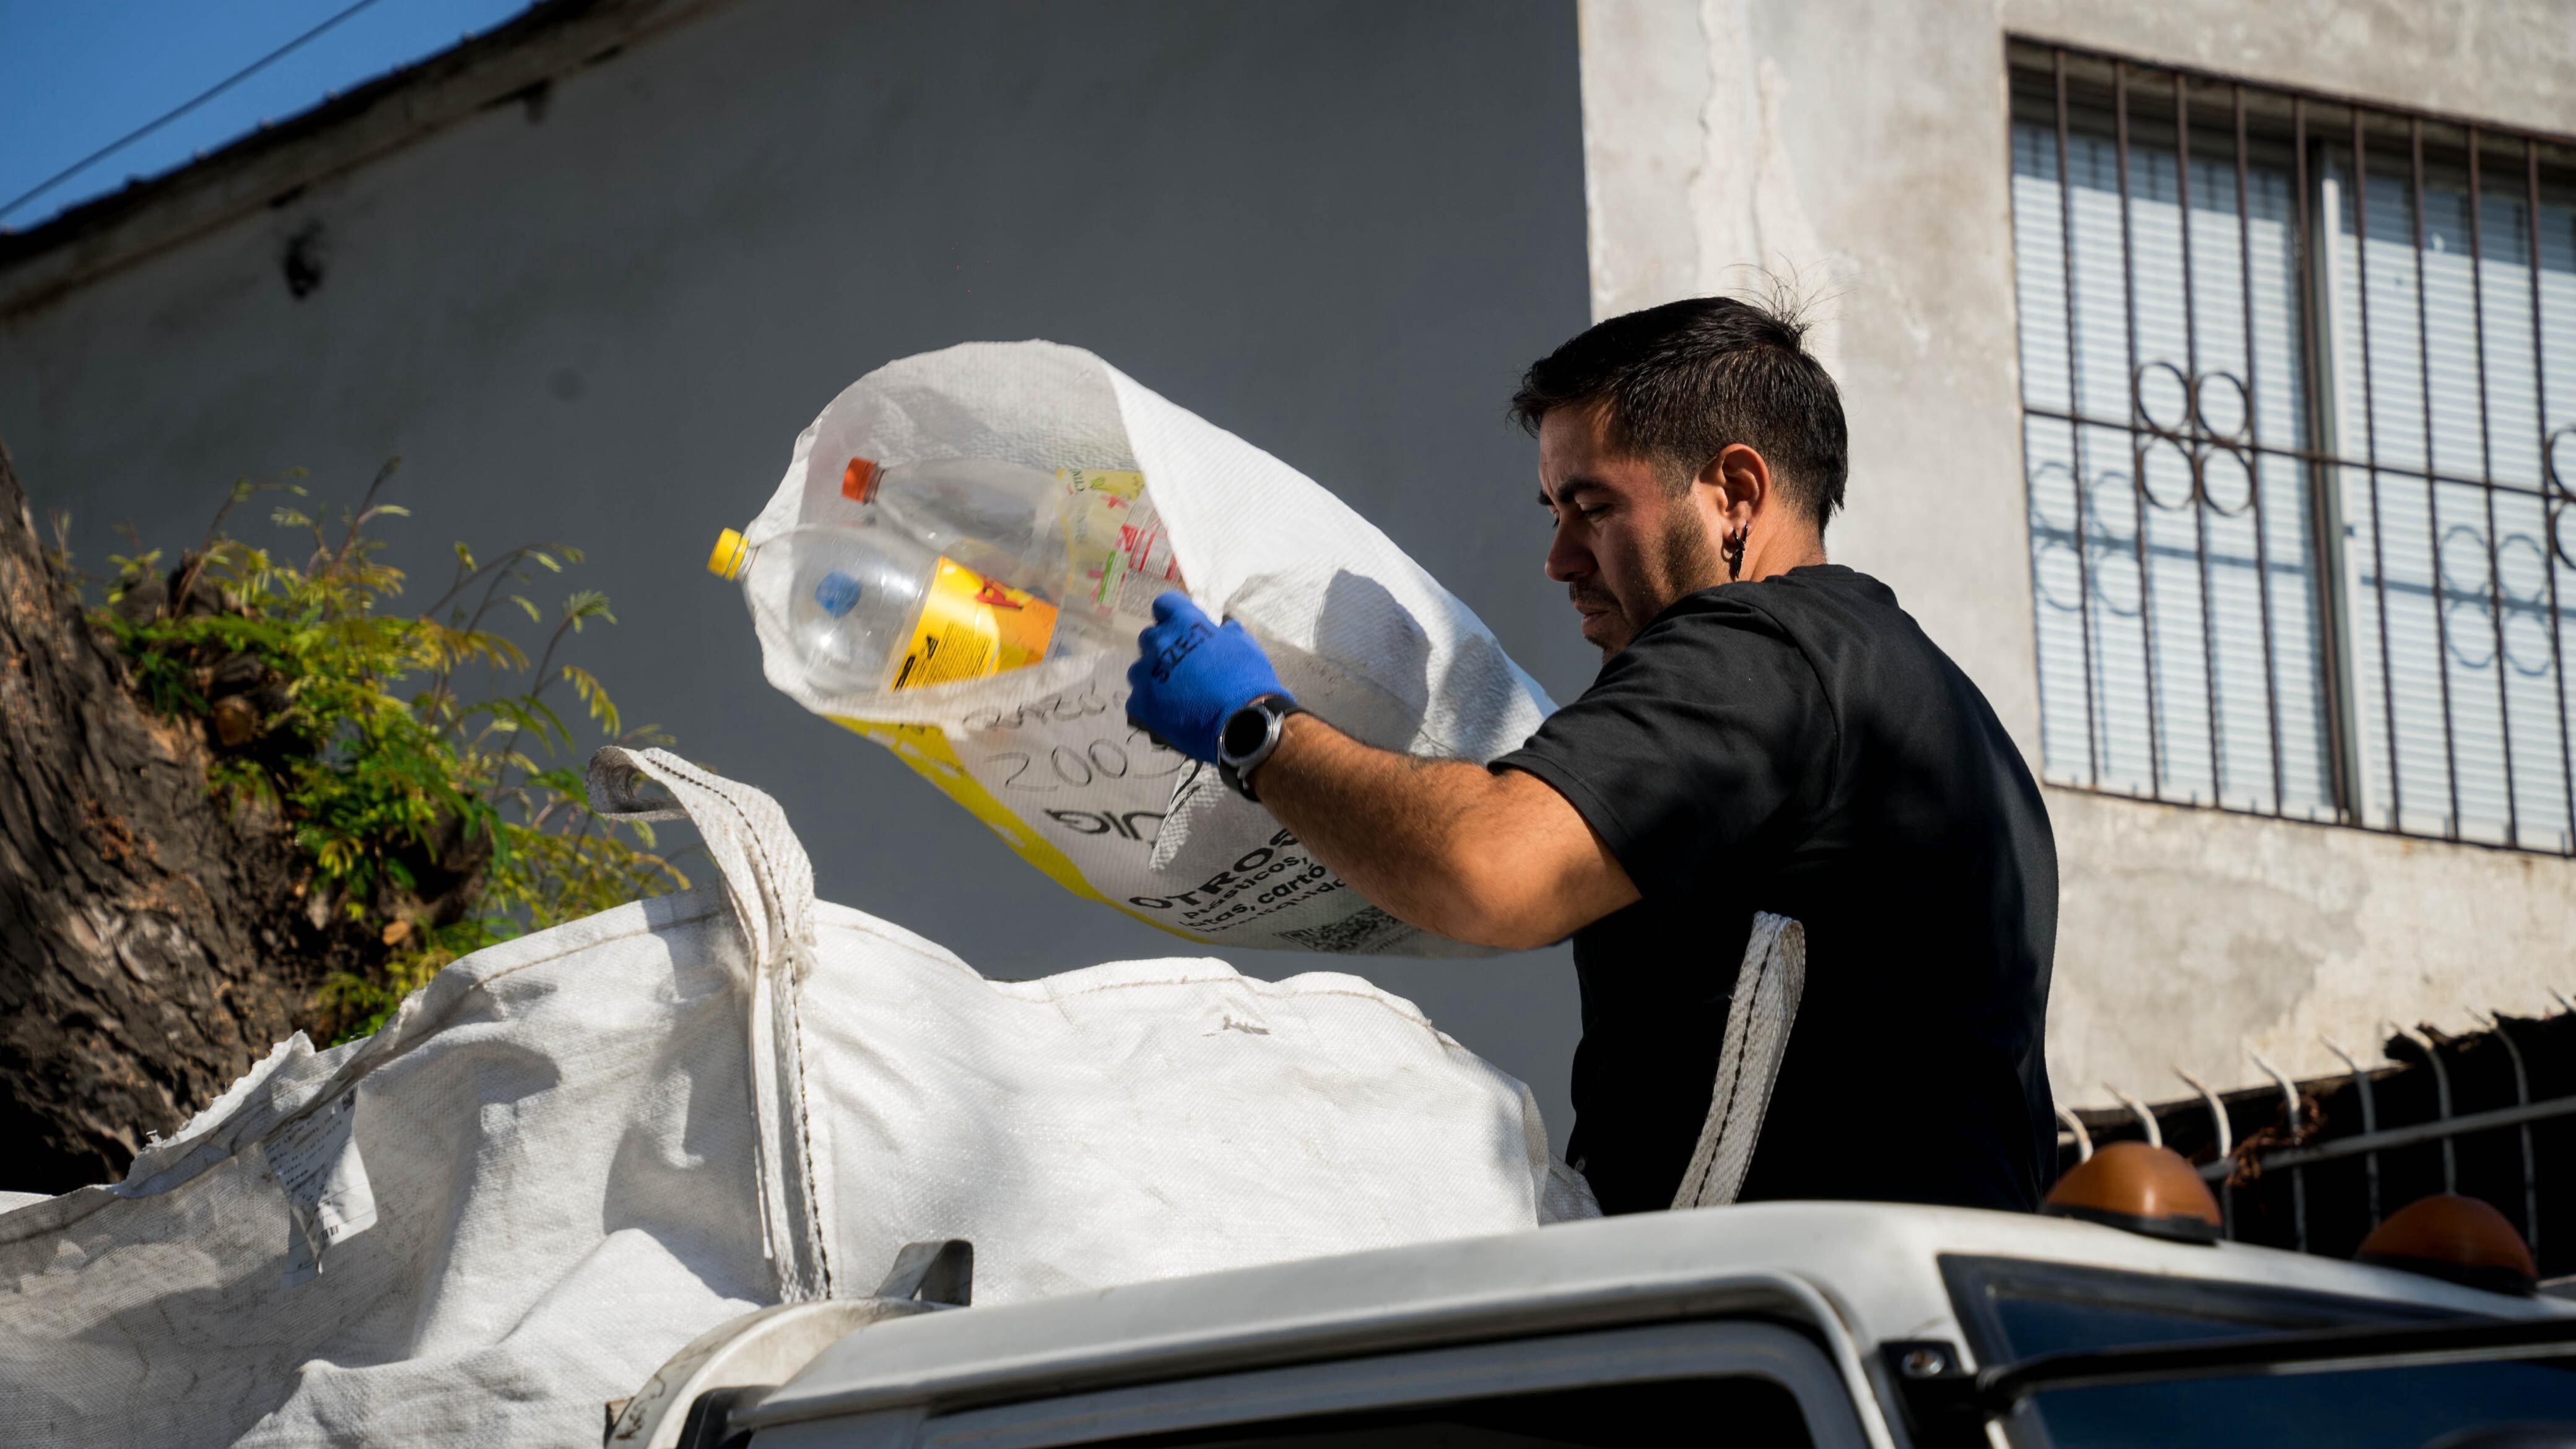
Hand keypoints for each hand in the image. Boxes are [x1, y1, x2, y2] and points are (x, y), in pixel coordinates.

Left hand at [1124, 593, 1287, 763]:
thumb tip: (1224, 627)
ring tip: (1176, 695)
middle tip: (1184, 667)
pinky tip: (1170, 714)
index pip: (1164, 605)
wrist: (1242, 725)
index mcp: (1184, 623)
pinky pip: (1138, 698)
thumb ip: (1228, 633)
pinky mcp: (1139, 703)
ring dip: (1153, 676)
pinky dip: (1151, 704)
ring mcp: (1145, 674)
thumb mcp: (1246, 646)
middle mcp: (1158, 643)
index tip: (1183, 628)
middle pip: (1149, 638)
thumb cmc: (1248, 681)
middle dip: (1163, 647)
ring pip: (1140, 669)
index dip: (1173, 616)